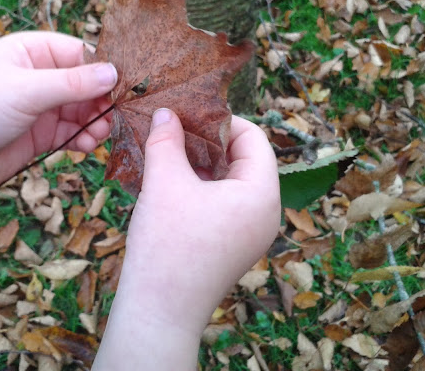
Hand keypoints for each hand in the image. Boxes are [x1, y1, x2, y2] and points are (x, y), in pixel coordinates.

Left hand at [0, 32, 116, 232]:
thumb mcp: (26, 90)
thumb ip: (72, 83)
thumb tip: (115, 73)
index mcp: (32, 52)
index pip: (80, 53)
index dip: (104, 68)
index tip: (127, 85)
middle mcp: (39, 76)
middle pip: (86, 84)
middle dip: (103, 99)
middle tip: (118, 114)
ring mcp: (41, 107)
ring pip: (83, 110)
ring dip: (96, 121)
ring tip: (100, 133)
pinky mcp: (41, 135)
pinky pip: (73, 132)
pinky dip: (84, 138)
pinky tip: (88, 144)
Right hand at [93, 109, 279, 370]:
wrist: (159, 312)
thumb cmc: (168, 244)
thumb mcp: (165, 182)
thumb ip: (166, 140)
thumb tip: (165, 112)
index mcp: (261, 194)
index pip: (254, 139)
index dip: (222, 121)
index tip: (189, 115)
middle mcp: (265, 214)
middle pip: (244, 160)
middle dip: (209, 143)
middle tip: (176, 132)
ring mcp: (251, 234)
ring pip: (231, 183)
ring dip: (202, 165)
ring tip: (170, 155)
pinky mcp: (233, 247)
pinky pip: (224, 205)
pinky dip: (201, 189)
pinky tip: (172, 183)